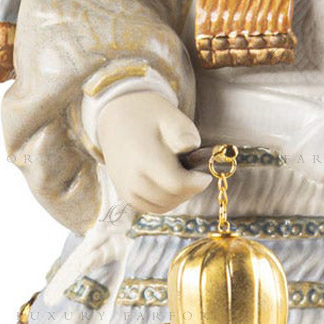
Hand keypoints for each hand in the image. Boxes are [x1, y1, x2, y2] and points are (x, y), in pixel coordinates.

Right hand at [96, 91, 205, 214]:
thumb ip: (183, 133)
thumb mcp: (171, 116)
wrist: (117, 116)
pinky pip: (151, 208)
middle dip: (190, 189)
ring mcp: (126, 188)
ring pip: (162, 206)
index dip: (197, 183)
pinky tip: (170, 184)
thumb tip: (190, 148)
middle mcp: (131, 178)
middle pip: (171, 198)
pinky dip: (165, 201)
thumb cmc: (148, 115)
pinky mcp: (124, 194)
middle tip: (196, 174)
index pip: (176, 184)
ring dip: (179, 197)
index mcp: (144, 156)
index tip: (206, 174)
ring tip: (184, 178)